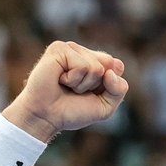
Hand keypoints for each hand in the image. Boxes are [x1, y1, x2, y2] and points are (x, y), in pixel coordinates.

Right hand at [2, 41, 127, 141]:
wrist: (47, 117)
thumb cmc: (72, 111)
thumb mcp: (105, 106)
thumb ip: (119, 89)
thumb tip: (112, 71)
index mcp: (95, 62)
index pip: (117, 66)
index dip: (109, 85)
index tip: (90, 94)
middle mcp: (83, 52)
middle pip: (108, 64)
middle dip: (96, 85)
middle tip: (76, 91)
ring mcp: (71, 48)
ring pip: (96, 66)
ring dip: (82, 84)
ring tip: (66, 85)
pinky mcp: (59, 48)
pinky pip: (82, 65)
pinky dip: (73, 79)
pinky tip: (59, 79)